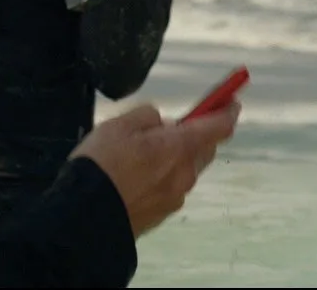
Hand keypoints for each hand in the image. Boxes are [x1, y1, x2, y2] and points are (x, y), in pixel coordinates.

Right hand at [69, 101, 241, 237]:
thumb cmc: (103, 163)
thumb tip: (164, 125)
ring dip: (178, 159)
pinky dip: (164, 178)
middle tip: (176, 128)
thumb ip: (148, 117)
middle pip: (204, 149)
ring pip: (186, 170)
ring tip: (145, 155)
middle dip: (199, 136)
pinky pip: (171, 188)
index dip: (227, 111)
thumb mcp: (120, 124)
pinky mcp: (162, 215)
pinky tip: (138, 179)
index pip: (219, 126)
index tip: (231, 102)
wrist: (86, 216)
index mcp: (180, 147)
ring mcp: (175, 197)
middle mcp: (185, 173)